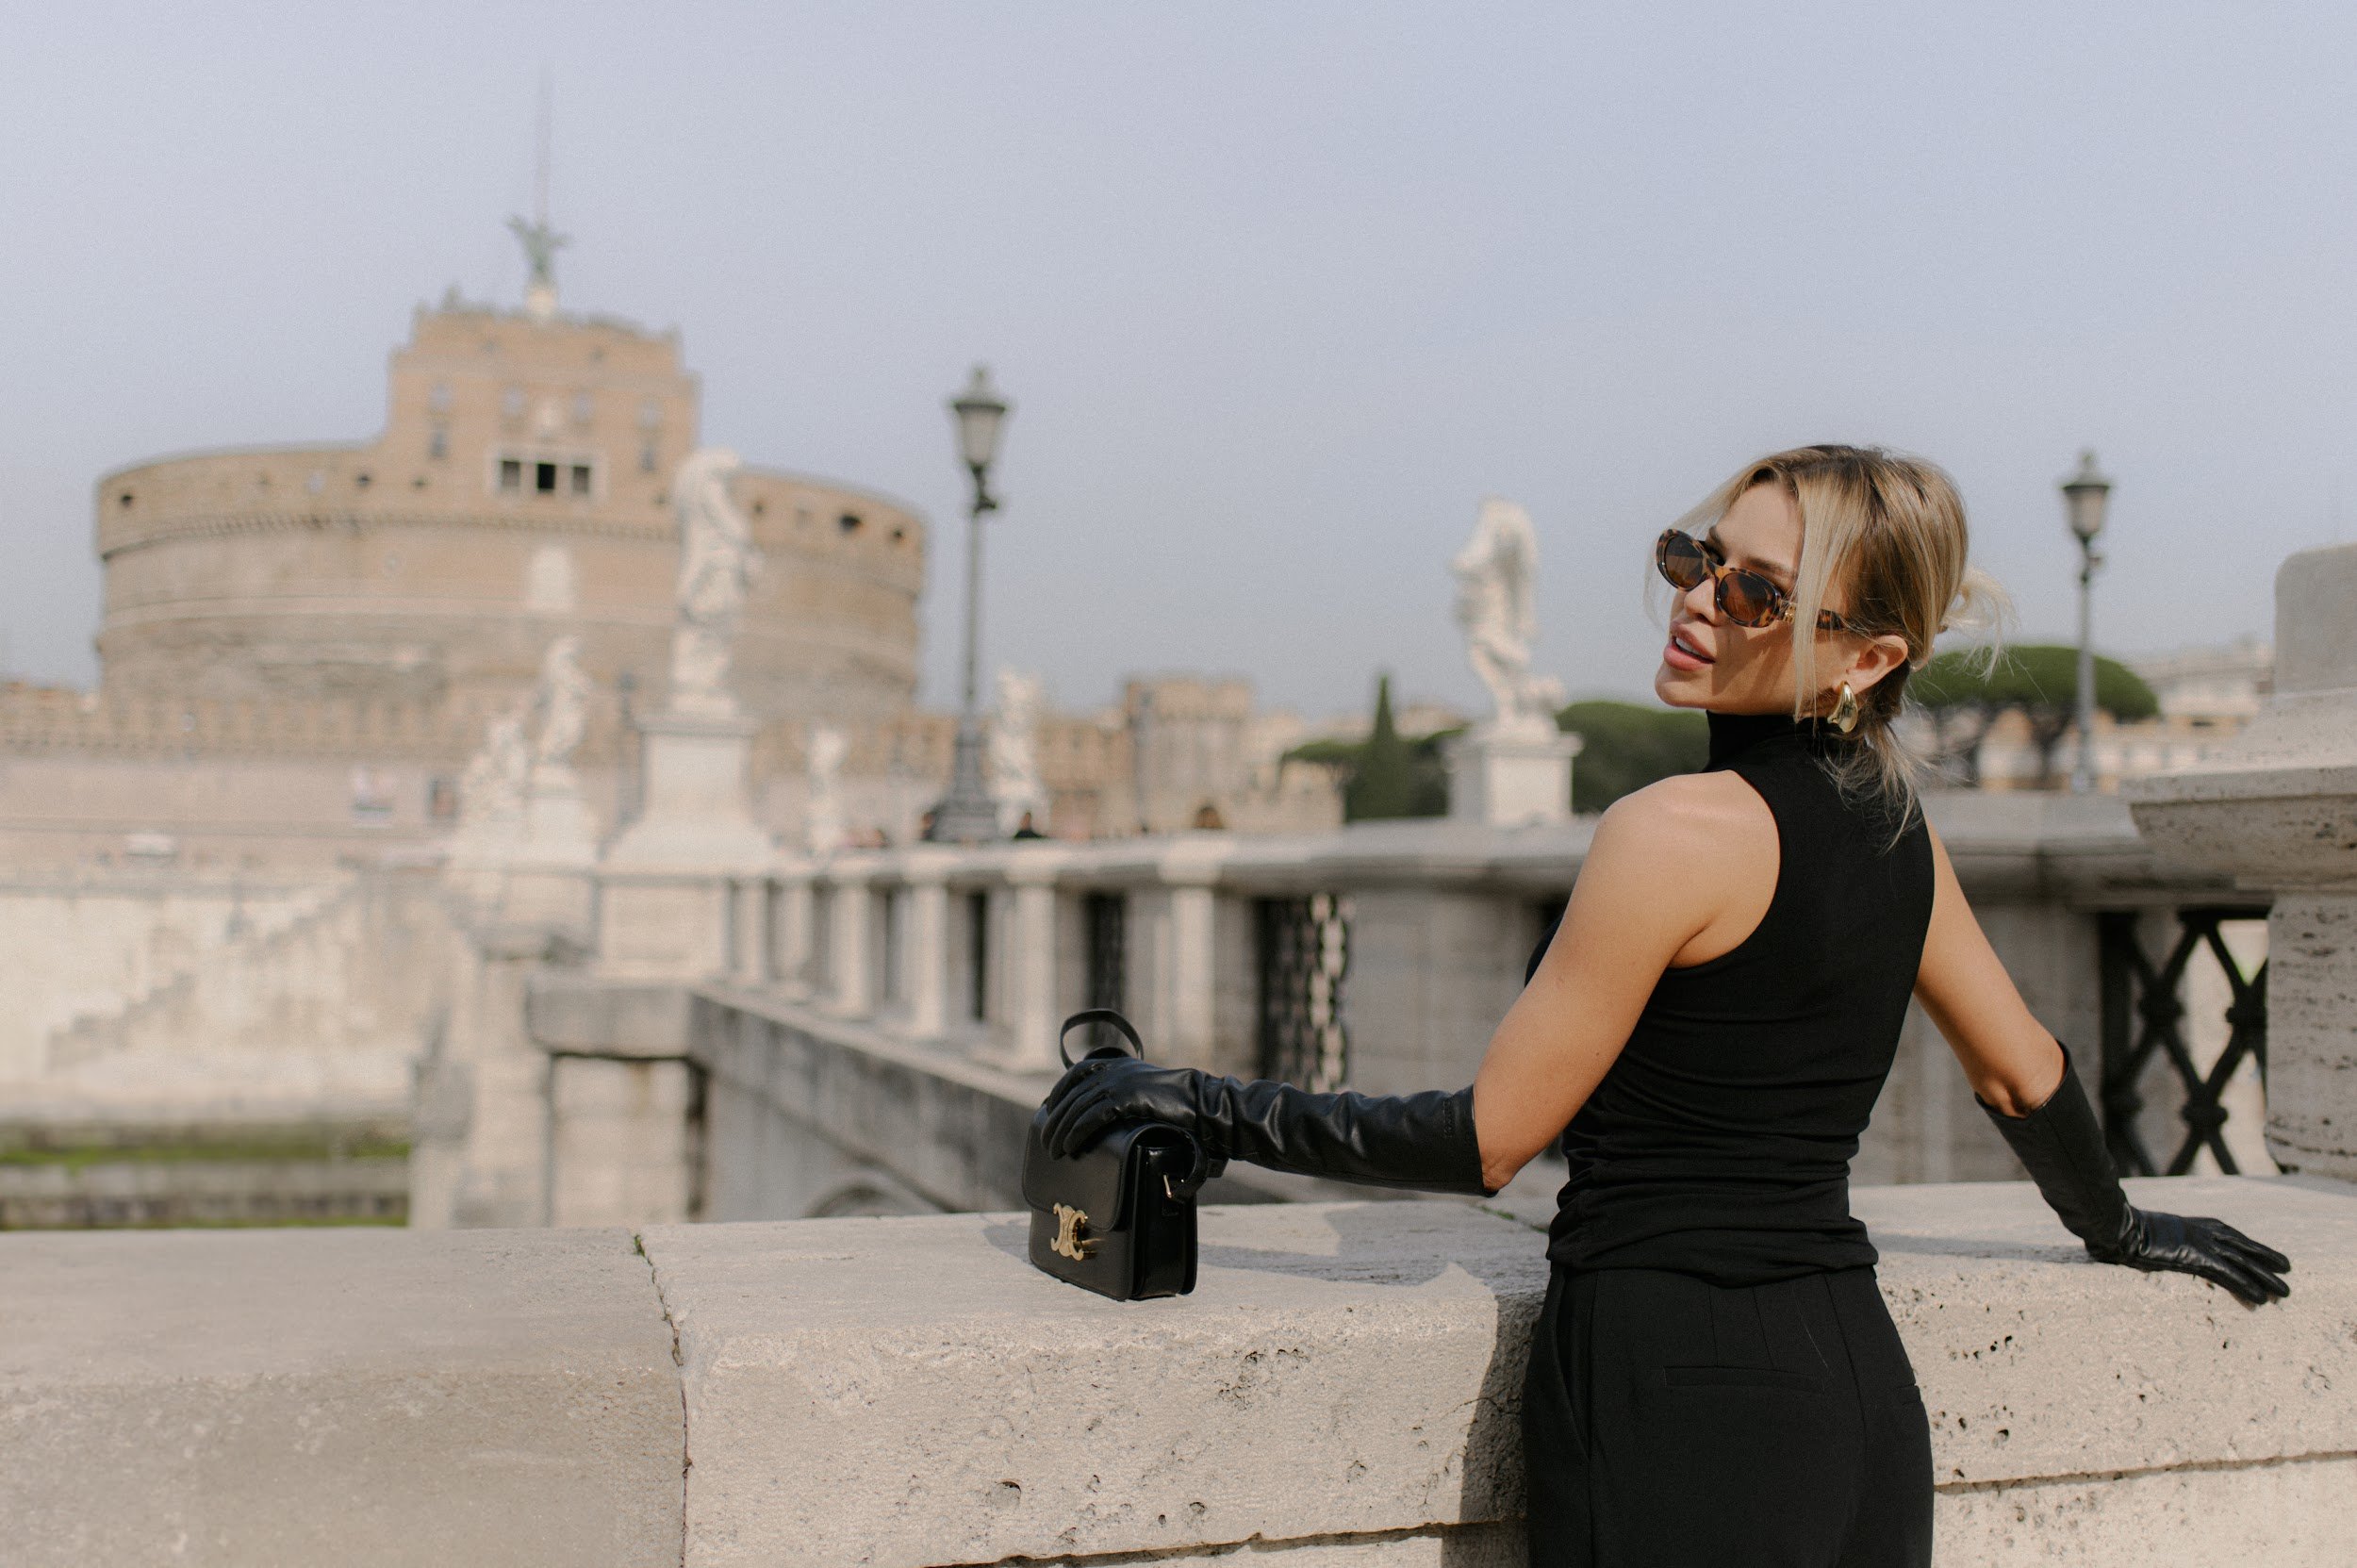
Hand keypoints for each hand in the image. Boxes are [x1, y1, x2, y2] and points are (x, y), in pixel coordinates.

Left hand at [1039, 1054, 1206, 1158]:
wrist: (1202, 1103)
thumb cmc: (1177, 1105)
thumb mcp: (1144, 1093)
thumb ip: (1124, 1096)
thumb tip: (1102, 1117)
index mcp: (1118, 1065)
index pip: (1076, 1074)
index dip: (1059, 1093)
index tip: (1047, 1112)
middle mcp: (1115, 1070)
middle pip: (1073, 1094)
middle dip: (1055, 1119)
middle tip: (1045, 1141)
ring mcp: (1120, 1082)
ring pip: (1079, 1107)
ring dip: (1061, 1130)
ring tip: (1053, 1151)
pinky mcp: (1127, 1098)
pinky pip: (1092, 1117)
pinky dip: (1077, 1132)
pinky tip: (1070, 1146)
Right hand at [2094, 1208, 2290, 1305]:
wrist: (2115, 1224)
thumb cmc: (2118, 1227)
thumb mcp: (2141, 1231)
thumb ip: (2150, 1237)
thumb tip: (2138, 1244)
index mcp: (2191, 1224)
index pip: (2227, 1234)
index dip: (2248, 1244)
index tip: (2262, 1252)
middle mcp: (2201, 1232)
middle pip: (2242, 1246)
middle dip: (2266, 1258)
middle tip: (2287, 1268)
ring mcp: (2200, 1244)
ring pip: (2243, 1262)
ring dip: (2266, 1277)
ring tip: (2285, 1291)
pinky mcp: (2196, 1258)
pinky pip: (2228, 1275)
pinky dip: (2246, 1286)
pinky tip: (2260, 1298)